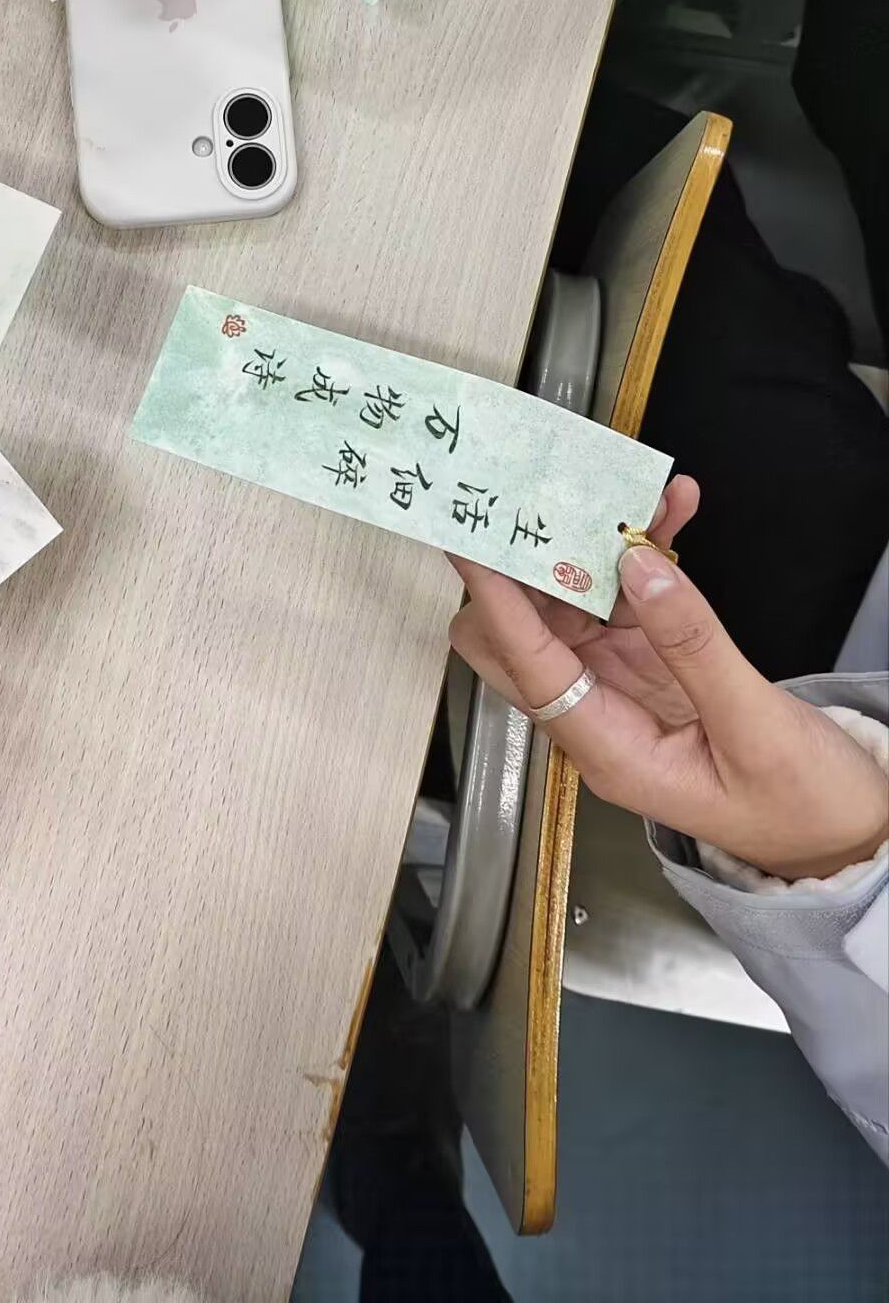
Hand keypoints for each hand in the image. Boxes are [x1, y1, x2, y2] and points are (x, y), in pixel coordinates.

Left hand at [448, 476, 888, 880]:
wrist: (848, 832)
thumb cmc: (801, 805)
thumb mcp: (754, 727)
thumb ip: (692, 646)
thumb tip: (636, 568)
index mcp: (608, 750)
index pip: (529, 665)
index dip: (497, 601)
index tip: (473, 543)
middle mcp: (598, 715)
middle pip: (523, 633)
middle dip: (527, 565)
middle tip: (539, 501)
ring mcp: (620, 683)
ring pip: (577, 601)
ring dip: (594, 544)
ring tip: (625, 488)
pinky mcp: (652, 660)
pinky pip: (630, 595)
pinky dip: (645, 553)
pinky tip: (671, 511)